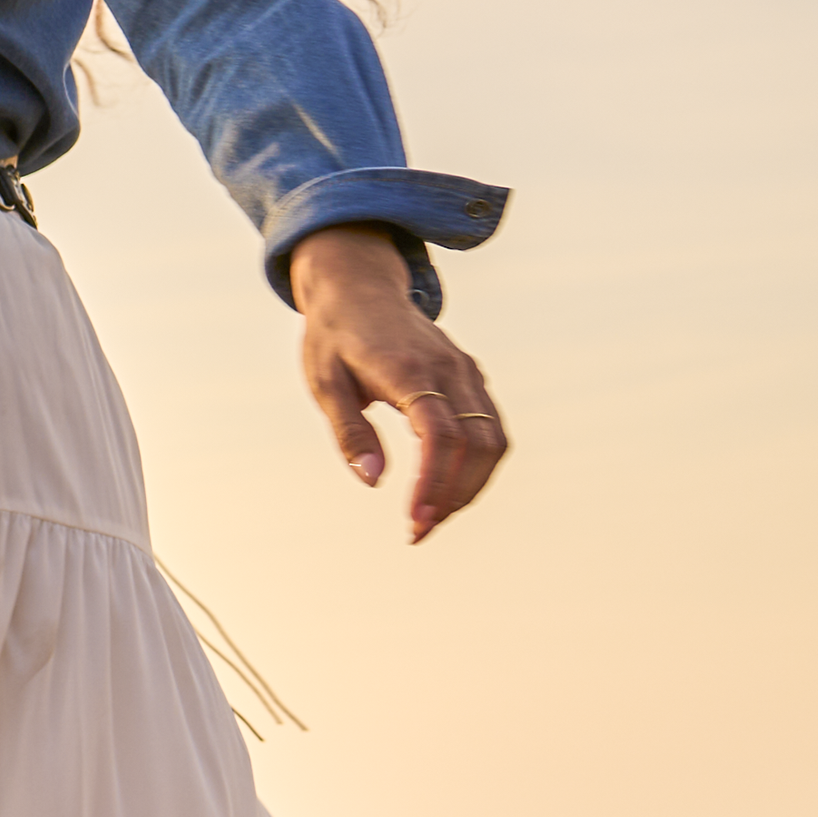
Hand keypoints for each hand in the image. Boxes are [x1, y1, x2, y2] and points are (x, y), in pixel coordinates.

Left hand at [289, 226, 508, 543]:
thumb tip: (373, 480)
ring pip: (492, 440)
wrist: (359, 286)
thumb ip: (350, 432)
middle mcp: (447, 369)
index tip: (415, 522)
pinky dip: (477, 465)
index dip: (433, 484)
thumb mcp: (325, 383)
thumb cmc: (334, 337)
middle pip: (476, 444)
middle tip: (418, 530)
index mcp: (407, 370)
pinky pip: (490, 429)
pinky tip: (448, 488)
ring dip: (470, 486)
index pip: (439, 435)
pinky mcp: (471, 377)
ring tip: (432, 516)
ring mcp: (465, 371)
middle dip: (452, 496)